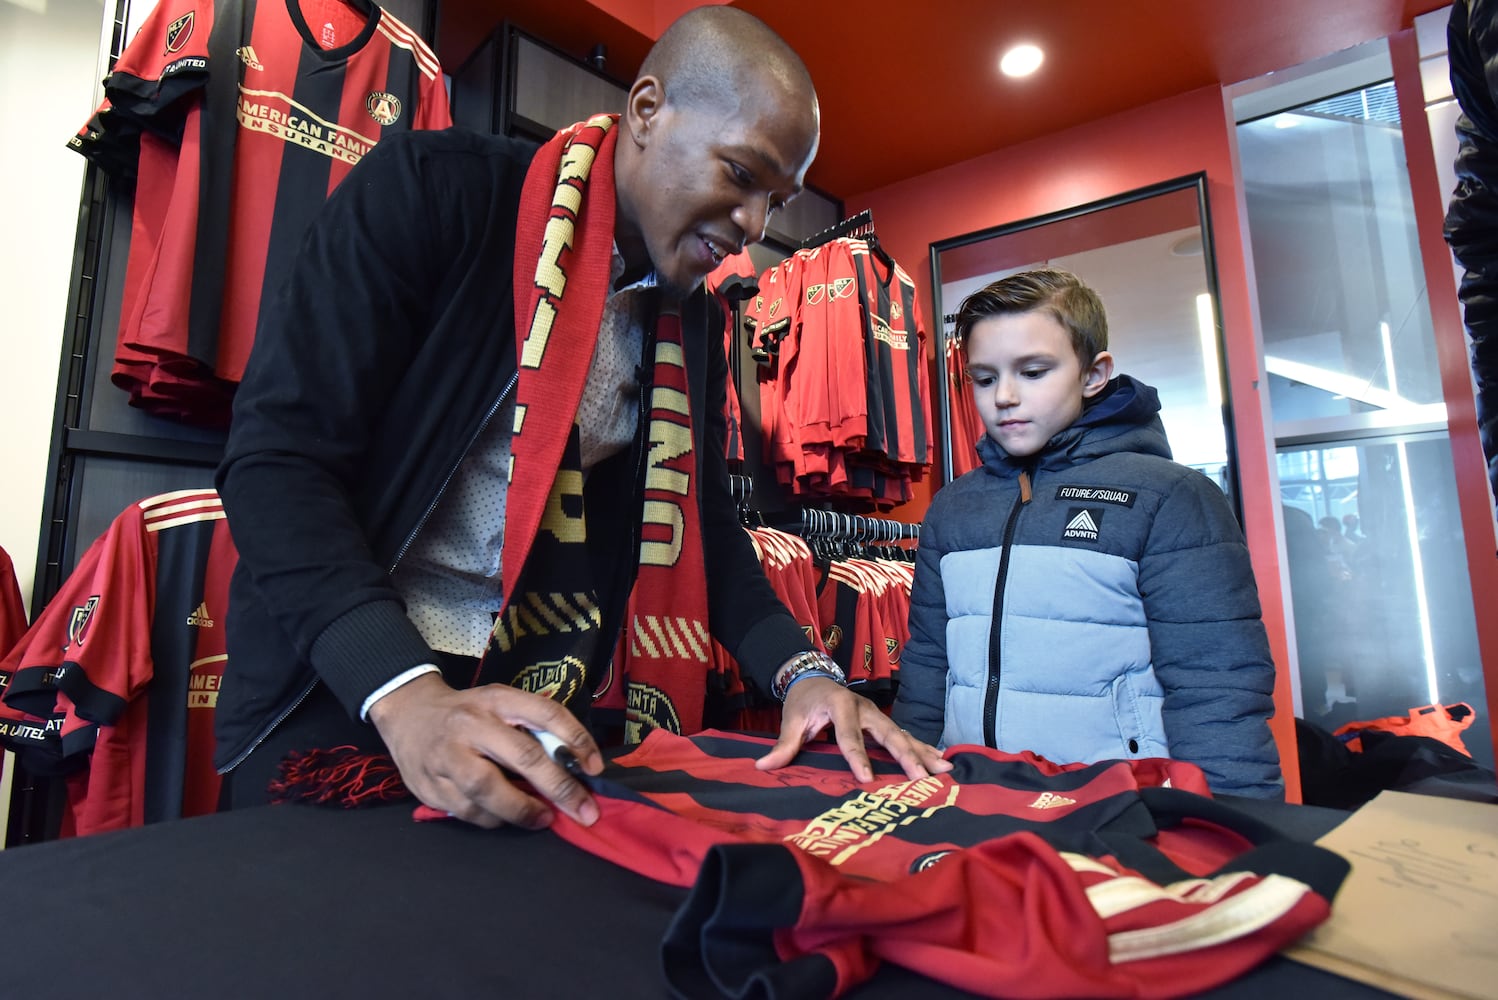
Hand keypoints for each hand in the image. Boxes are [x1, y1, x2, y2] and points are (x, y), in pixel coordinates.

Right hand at [368, 672, 603, 829]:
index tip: (594, 767)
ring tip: (541, 818)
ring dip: (522, 811)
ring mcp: (445, 756)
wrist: (407, 712)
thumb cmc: (468, 712)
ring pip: (489, 792)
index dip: (576, 739)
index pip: (545, 713)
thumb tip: (574, 766)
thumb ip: (532, 728)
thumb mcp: (501, 704)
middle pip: (521, 758)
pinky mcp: (427, 784)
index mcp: (496, 701)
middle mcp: (471, 725)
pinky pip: (466, 811)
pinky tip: (502, 816)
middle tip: (583, 811)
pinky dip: (491, 819)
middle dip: (558, 788)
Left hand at [755, 676, 952, 781]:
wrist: (813, 677)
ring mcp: (877, 714)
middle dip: (906, 755)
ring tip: (944, 771)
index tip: (867, 780)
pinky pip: (905, 736)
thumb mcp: (791, 719)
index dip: (858, 758)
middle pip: (888, 733)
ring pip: (903, 734)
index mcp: (841, 705)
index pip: (850, 736)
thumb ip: (783, 744)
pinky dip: (923, 748)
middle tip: (921, 777)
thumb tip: (763, 766)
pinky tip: (941, 762)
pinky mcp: (882, 722)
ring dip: (923, 753)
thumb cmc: (803, 701)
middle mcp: (864, 708)